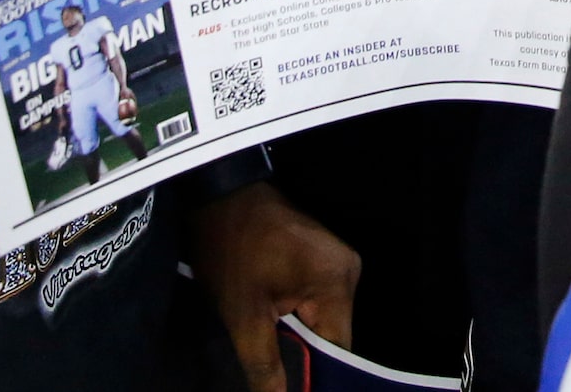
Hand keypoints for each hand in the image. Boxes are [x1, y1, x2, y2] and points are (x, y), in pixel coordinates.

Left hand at [192, 180, 361, 391]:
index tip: (295, 388)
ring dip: (304, 337)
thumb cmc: (231, 253)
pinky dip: (302, 317)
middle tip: (279, 375)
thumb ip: (264, 364)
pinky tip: (281, 326)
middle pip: (335, 334)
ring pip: (326, 319)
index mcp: (336, 284)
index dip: (318, 376)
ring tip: (278, 353)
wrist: (221, 196)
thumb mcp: (242, 315)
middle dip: (308, 357)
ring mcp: (340, 261)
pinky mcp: (325, 257)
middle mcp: (349, 271)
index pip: (339, 349)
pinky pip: (320, 300)